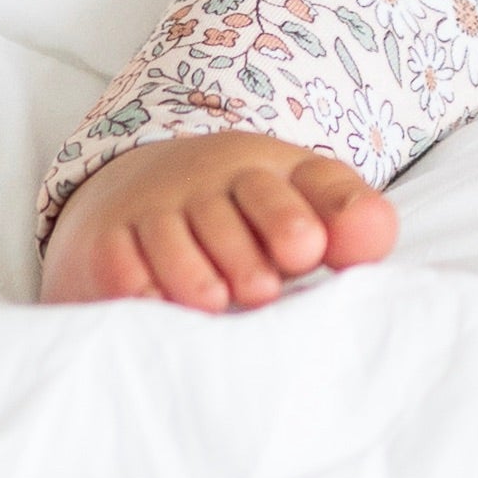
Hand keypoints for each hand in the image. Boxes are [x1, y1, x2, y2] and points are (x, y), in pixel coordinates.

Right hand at [40, 129, 395, 309]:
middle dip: (244, 259)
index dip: (288, 218)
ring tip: (216, 301)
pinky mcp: (105, 244)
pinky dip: (140, 293)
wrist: (137, 186)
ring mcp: (149, 212)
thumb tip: (373, 238)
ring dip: (194, 279)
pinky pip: (120, 273)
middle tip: (262, 290)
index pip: (272, 187)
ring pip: (170, 248)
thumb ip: (349, 214)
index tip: (308, 250)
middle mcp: (198, 185)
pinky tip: (160, 309)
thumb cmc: (244, 207)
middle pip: (222, 222)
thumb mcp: (302, 193)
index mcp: (255, 169)